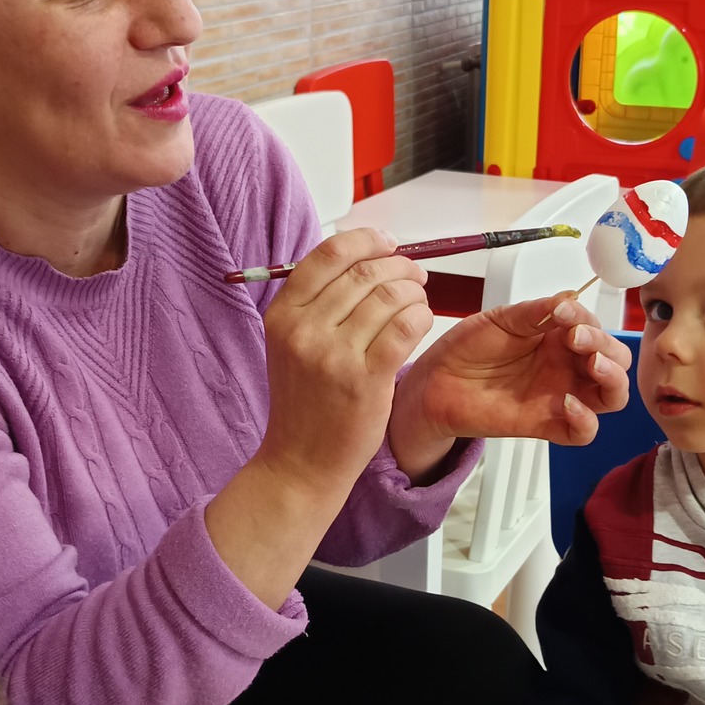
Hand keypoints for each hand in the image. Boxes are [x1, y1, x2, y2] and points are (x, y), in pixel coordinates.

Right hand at [256, 228, 433, 499]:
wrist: (300, 462)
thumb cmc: (303, 404)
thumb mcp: (291, 345)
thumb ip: (318, 303)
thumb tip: (364, 258)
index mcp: (283, 314)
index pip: (328, 253)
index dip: (366, 241)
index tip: (387, 245)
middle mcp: (304, 330)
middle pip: (365, 272)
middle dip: (399, 266)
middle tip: (414, 276)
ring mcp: (334, 355)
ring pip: (390, 296)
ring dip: (414, 293)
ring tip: (417, 303)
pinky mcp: (365, 379)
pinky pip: (406, 327)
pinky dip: (422, 316)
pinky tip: (422, 322)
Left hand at [390, 294, 630, 462]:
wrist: (436, 381)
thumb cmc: (467, 348)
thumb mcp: (502, 319)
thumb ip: (536, 312)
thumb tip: (570, 298)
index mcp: (559, 337)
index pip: (597, 329)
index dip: (589, 321)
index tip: (562, 313)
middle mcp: (566, 366)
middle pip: (616, 361)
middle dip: (607, 346)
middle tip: (577, 339)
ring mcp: (560, 395)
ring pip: (611, 396)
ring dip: (612, 378)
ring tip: (592, 364)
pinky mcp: (547, 424)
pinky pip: (584, 432)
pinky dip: (587, 420)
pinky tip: (569, 403)